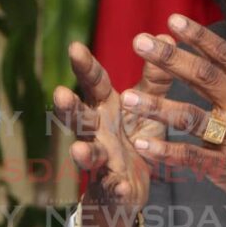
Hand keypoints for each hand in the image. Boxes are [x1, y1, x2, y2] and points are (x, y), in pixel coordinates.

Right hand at [52, 38, 174, 226]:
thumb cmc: (134, 135)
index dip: (84, 67)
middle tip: (60, 93)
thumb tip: (166, 39)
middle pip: (79, 117)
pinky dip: (114, 187)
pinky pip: (112, 187)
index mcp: (104, 107)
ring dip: (84, 153)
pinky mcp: (112, 187)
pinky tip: (119, 187)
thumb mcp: (145, 105)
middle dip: (69, 107)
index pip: (93, 83)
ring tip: (79, 151)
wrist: (128, 186)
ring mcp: (101, 160)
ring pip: (88, 154)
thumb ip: (154, 78)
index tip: (75, 46)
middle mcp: (96, 131)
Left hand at [119, 15, 225, 226]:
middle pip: (203, 76)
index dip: (199, 36)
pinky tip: (142, 145)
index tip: (172, 20)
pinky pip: (191, 157)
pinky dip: (165, 152)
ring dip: (156, 106)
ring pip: (190, 117)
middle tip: (139, 42)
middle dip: (169, 58)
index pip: (225, 55)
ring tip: (127, 99)